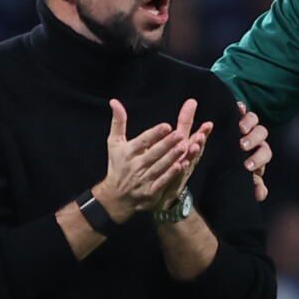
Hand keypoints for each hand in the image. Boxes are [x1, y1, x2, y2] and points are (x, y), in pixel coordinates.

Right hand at [95, 98, 199, 217]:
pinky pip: (162, 182)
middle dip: (167, 144)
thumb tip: (114, 101)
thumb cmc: (117, 165)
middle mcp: (135, 166)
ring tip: (184, 146)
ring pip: (160, 167)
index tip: (166, 126)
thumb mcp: (114, 143)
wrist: (115, 197)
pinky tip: (182, 166)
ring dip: (172, 157)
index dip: (154, 134)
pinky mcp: (150, 192)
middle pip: (153, 153)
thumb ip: (118, 122)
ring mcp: (143, 180)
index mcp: (128, 152)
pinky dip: (171, 175)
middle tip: (180, 134)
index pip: (143, 141)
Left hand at [153, 107, 216, 217]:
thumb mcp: (179, 141)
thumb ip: (185, 122)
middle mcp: (187, 162)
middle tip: (201, 135)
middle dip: (199, 143)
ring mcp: (181, 174)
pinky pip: (177, 177)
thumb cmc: (173, 163)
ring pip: (187, 164)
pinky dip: (179, 171)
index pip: (197, 140)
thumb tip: (192, 100)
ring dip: (191, 156)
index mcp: (188, 151)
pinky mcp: (172, 184)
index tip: (208, 124)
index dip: (203, 133)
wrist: (163, 193)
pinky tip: (181, 164)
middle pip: (195, 152)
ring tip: (193, 146)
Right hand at [235, 101, 270, 199]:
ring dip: (249, 124)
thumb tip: (260, 194)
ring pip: (254, 120)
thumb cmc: (229, 171)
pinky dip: (241, 108)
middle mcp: (255, 140)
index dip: (259, 160)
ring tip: (240, 129)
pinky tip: (238, 107)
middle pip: (261, 135)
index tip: (247, 167)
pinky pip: (242, 110)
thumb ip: (251, 186)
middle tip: (243, 146)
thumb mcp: (238, 180)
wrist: (216, 159)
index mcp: (258, 155)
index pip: (264, 154)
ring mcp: (247, 127)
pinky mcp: (237, 116)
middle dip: (254, 140)